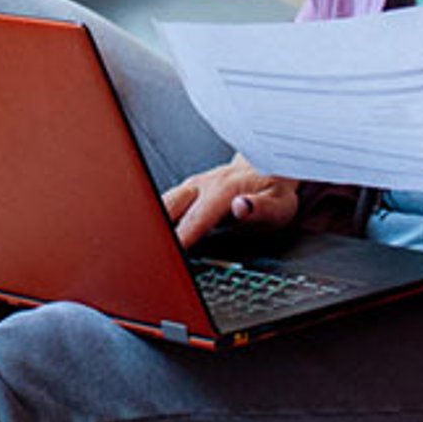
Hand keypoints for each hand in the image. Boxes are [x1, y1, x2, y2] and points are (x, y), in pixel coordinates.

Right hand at [160, 156, 301, 249]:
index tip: (169, 253)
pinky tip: (151, 238)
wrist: (268, 166)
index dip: (180, 238)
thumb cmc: (274, 191)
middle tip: (147, 255)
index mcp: (223, 190)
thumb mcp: (279, 205)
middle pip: (167, 207)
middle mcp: (202, 186)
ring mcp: (191, 187)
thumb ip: (261, 209)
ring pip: (160, 204)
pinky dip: (154, 221)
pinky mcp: (186, 192)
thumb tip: (241, 206)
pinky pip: (163, 206)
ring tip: (142, 249)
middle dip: (154, 230)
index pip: (195, 218)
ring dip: (150, 224)